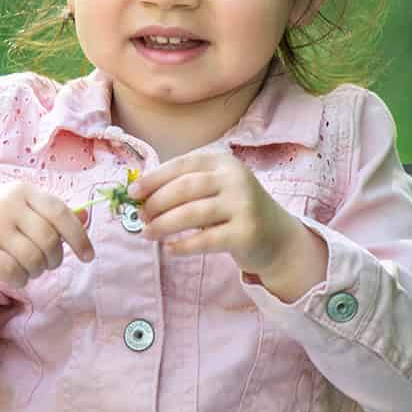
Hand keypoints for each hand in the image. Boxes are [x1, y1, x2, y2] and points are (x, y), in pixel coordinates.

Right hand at [0, 180, 95, 287]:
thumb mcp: (22, 212)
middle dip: (54, 260)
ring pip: (33, 258)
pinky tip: (15, 277)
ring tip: (29, 270)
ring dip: (36, 272)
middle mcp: (6, 203)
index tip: (88, 256)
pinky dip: (20, 280)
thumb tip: (86, 216)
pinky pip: (13, 271)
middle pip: (49, 240)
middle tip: (46, 264)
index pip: (60, 212)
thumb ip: (52, 215)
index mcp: (22, 191)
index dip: (79, 237)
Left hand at [128, 153, 307, 276]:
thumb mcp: (216, 190)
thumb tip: (141, 198)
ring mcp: (243, 205)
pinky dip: (183, 245)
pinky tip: (170, 249)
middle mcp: (236, 179)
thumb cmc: (236, 211)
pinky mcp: (246, 233)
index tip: (133, 192)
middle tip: (141, 217)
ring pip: (192, 213)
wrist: (278, 238)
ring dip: (164, 225)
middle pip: (185, 188)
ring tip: (148, 233)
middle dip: (157, 203)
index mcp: (224, 162)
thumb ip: (185, 189)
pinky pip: (206, 240)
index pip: (183, 164)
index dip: (155, 178)